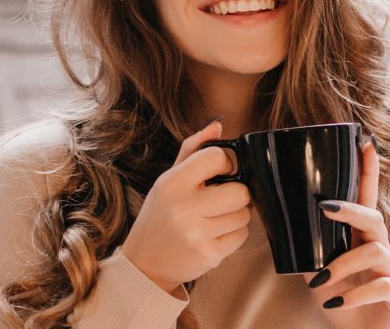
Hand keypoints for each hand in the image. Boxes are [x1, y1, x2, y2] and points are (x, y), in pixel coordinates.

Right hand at [121, 120, 250, 294]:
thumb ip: (192, 150)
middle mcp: (184, 207)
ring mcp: (197, 233)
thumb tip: (217, 126)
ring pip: (244, 214)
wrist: (145, 264)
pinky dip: (234, 234)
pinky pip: (242, 235)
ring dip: (235, 215)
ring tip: (214, 218)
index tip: (220, 172)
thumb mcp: (168, 180)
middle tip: (221, 198)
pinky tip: (215, 234)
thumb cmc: (160, 216)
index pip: (217, 157)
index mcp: (172, 183)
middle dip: (236, 193)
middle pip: (240, 191)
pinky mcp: (210, 254)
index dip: (225, 163)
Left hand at [303, 140, 389, 328]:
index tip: (365, 143)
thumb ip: (308, 247)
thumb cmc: (342, 301)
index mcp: (362, 239)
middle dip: (350, 209)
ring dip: (343, 264)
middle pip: (373, 217)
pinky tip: (337, 301)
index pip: (367, 199)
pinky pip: (383, 285)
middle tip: (324, 206)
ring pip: (374, 251)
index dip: (368, 172)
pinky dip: (356, 293)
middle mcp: (381, 249)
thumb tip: (276, 219)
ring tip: (320, 281)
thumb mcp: (318, 271)